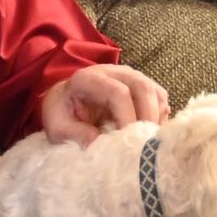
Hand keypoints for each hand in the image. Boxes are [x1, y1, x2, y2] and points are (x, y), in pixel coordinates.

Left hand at [40, 64, 169, 146]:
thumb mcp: (57, 127)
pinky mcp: (141, 85)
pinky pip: (160, 98)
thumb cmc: (61, 114)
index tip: (128, 142)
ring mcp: (129, 76)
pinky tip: (148, 134)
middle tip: (145, 144)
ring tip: (147, 141)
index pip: (118, 93)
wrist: (65, 100)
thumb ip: (74, 134)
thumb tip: (99, 144)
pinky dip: (160, 117)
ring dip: (156, 118)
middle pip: (142, 87)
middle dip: (148, 117)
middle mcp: (112, 72)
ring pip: (155, 92)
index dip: (128, 118)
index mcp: (87, 79)